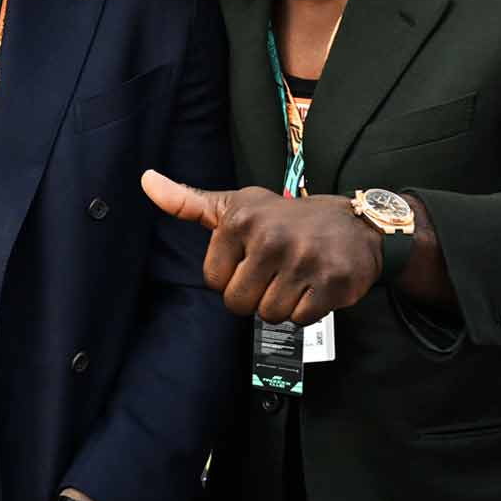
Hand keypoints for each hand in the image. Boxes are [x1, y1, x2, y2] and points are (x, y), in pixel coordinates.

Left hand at [142, 170, 383, 324]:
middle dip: (254, 295)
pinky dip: (307, 310)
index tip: (251, 258)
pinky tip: (313, 285)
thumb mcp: (234, 205)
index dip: (231, 277)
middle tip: (274, 271)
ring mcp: (303, 261)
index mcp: (240, 221)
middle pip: (238, 303)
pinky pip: (300, 320)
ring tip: (294, 276)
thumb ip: (187, 202)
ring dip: (281, 303)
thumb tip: (146, 180)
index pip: (214, 281)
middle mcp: (270, 239)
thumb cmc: (284, 218)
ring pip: (269, 314)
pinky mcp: (332, 283)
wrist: (354, 223)